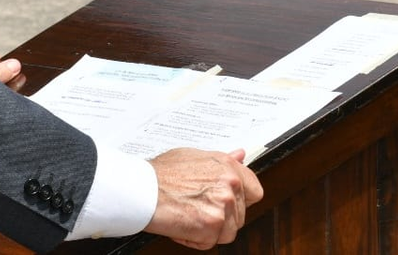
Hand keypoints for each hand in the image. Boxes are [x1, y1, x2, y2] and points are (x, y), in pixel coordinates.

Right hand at [144, 148, 263, 249]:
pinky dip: (196, 240)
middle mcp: (229, 184)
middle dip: (221, 216)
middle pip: (240, 215)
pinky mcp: (213, 225)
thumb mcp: (193, 156)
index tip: (229, 203)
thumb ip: (221, 160)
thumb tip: (240, 155)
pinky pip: (211, 242)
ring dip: (209, 230)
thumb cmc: (161, 174)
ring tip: (189, 215)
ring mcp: (223, 205)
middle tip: (197, 208)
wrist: (142, 189)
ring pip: (228, 231)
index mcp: (227, 166)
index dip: (242, 200)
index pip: (255, 190)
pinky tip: (183, 225)